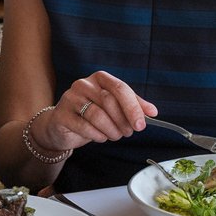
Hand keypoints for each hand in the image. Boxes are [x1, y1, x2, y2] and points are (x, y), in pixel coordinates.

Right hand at [29, 71, 157, 153]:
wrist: (62, 126)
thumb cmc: (91, 115)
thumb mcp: (113, 107)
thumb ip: (133, 106)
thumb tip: (153, 112)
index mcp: (99, 78)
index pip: (120, 88)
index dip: (133, 107)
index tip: (141, 124)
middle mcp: (83, 84)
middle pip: (109, 101)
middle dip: (123, 121)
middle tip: (128, 133)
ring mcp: (70, 98)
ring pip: (97, 115)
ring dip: (111, 130)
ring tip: (115, 136)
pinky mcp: (61, 114)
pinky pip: (84, 126)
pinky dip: (97, 136)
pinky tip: (101, 137)